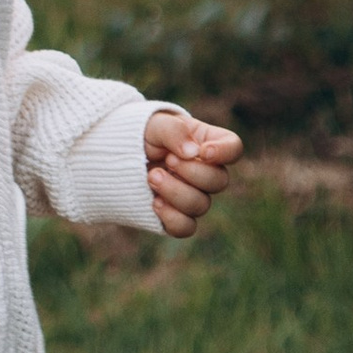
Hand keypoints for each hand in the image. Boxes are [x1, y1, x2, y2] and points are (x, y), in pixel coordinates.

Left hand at [144, 108, 243, 238]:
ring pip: (201, 205)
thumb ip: (175, 131)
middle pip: (220, 181)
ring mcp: (194, 196)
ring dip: (175, 191)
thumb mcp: (156, 125)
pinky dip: (171, 217)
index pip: (233, 148)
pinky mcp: (177, 217)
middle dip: (191, 172)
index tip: (203, 152)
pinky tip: (154, 201)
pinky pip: (186, 227)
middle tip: (168, 160)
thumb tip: (193, 153)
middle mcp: (207, 172)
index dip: (224, 152)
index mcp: (208, 143)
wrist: (119, 158)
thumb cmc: (145, 136)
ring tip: (152, 176)